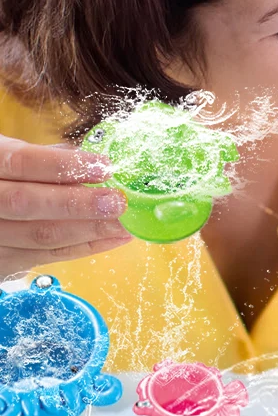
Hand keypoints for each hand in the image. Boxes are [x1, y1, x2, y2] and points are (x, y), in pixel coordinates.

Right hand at [0, 135, 130, 278]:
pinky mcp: (2, 262)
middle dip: (80, 204)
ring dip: (91, 230)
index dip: (62, 165)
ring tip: (127, 223)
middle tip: (118, 201)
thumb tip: (90, 159)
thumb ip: (43, 156)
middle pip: (29, 204)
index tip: (103, 167)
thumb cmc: (0, 176)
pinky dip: (86, 247)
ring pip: (41, 236)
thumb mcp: (7, 154)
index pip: (21, 163)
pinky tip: (114, 239)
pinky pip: (48, 257)